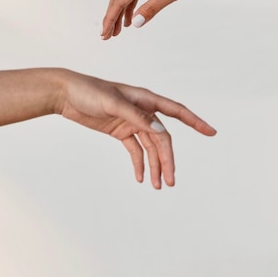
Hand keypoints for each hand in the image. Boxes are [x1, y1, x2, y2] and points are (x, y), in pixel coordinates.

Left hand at [59, 69, 215, 188]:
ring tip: (157, 185)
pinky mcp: (120, 130)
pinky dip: (139, 163)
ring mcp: (131, 121)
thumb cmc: (90, 91)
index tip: (211, 132)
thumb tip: (161, 130)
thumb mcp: (113, 103)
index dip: (195, 121)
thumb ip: (137, 117)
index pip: (177, 111)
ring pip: (150, 146)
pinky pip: (135, 149)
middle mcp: (142, 110)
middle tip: (170, 181)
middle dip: (168, 159)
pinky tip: (139, 177)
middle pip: (163, 137)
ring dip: (155, 165)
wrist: (66, 94)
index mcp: (145, 99)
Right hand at [101, 0, 205, 39]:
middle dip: (110, 18)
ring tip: (118, 30)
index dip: (109, 19)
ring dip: (119, 14)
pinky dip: (129, 6)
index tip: (104, 34)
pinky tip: (132, 16)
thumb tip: (134, 23)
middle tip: (107, 36)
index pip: (118, 3)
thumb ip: (151, 9)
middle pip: (117, 0)